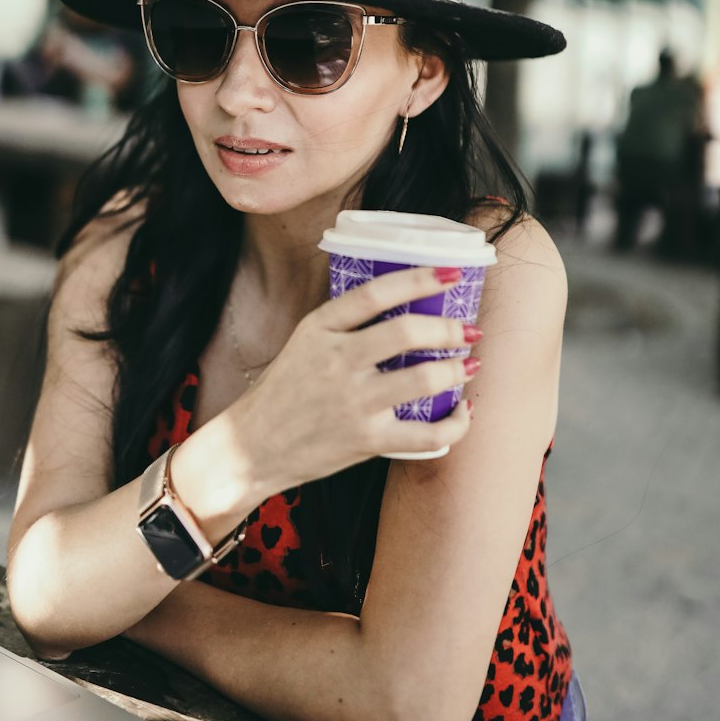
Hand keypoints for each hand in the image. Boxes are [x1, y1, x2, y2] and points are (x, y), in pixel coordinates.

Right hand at [231, 266, 475, 494]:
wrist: (251, 447)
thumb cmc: (284, 390)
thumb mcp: (304, 341)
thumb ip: (344, 323)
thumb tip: (403, 302)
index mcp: (320, 328)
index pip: (376, 293)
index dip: (420, 278)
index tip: (452, 274)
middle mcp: (337, 361)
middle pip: (406, 332)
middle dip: (449, 328)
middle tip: (467, 329)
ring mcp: (352, 403)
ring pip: (423, 379)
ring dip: (457, 369)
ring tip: (468, 364)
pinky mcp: (365, 441)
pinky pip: (426, 435)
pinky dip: (454, 424)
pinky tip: (461, 411)